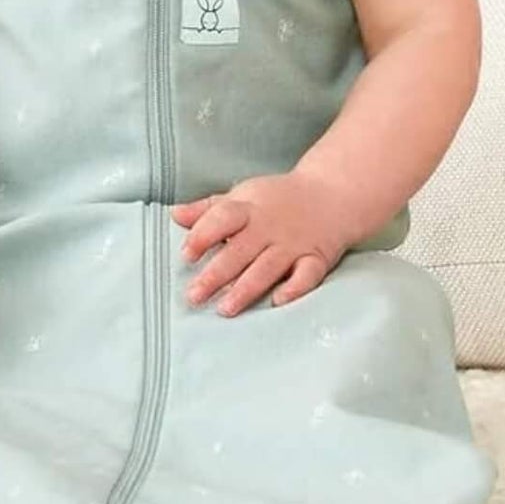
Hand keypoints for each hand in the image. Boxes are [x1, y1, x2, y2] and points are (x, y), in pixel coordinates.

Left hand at [171, 170, 354, 317]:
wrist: (330, 194)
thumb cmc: (277, 199)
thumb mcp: (241, 196)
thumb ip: (208, 209)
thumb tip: (174, 215)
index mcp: (249, 208)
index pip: (223, 217)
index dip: (204, 234)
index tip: (186, 254)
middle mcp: (269, 227)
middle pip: (240, 250)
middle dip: (216, 274)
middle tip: (194, 296)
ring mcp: (293, 243)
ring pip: (267, 267)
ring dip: (246, 288)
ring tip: (225, 309)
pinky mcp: (316, 258)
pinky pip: (307, 274)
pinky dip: (294, 287)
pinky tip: (278, 302)